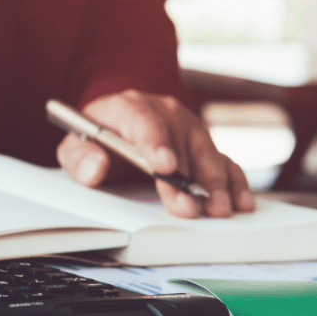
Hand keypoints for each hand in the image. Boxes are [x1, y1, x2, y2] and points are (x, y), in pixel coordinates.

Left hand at [56, 89, 255, 218]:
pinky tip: (240, 200)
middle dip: (185, 180)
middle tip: (189, 208)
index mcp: (129, 106)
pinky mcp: (203, 143)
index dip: (154, 144)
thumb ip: (80, 157)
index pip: (144, 123)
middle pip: (179, 145)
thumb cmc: (97, 136)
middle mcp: (164, 111)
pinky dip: (233, 181)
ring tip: (219, 209)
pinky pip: (223, 160)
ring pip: (206, 153)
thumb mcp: (76, 144)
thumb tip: (97, 167)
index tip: (163, 167)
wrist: (117, 119)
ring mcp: (187, 126)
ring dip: (214, 183)